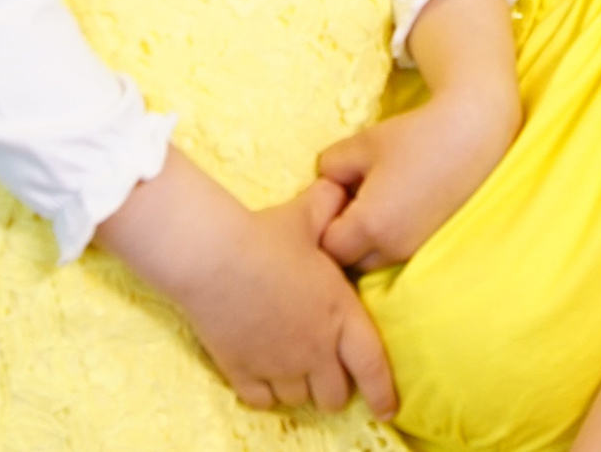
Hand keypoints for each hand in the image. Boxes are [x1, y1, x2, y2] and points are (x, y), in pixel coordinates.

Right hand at [95, 155, 397, 416]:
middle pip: (334, 395)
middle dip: (334, 387)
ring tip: (292, 366)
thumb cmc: (265, 235)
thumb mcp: (306, 215)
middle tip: (326, 371)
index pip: (372, 368)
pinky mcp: (241, 371)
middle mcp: (314, 350)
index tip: (387, 408)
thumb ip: (329, 205)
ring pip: (298, 400)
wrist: (213, 256)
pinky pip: (261, 400)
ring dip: (299, 388)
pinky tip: (263, 375)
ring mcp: (277, 365)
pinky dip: (265, 393)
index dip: (383, 393)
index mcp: (340, 315)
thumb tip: (340, 191)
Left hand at [317, 86, 519, 271]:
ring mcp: (415, 250)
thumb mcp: (360, 144)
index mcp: (369, 226)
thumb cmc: (413, 137)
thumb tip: (326, 186)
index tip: (333, 196)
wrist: (472, 135)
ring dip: (365, 240)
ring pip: (373, 261)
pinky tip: (398, 205)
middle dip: (342, 237)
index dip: (322, 223)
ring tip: (376, 201)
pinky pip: (396, 253)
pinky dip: (388, 237)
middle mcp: (392, 248)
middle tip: (350, 200)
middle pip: (349, 261)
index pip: (327, 247)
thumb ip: (329, 169)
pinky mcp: (432, 245)